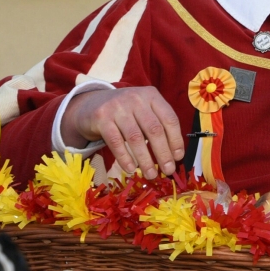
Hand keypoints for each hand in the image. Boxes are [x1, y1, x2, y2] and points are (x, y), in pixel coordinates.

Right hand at [60, 87, 184, 178]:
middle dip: (163, 153)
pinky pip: (116, 142)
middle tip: (168, 170)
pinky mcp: (102, 118)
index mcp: (152, 96)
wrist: (92, 104)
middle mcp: (136, 98)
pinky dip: (125, 158)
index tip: (178, 157)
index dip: (176, 140)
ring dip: (145, 160)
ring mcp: (118, 107)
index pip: (169, 119)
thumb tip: (174, 155)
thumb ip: (158, 126)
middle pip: (154, 129)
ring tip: (151, 175)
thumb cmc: (126, 112)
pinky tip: (131, 169)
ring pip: (135, 137)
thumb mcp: (144, 111)